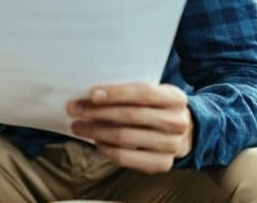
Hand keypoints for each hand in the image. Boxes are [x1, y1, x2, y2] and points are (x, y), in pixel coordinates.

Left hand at [66, 82, 193, 173]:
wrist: (183, 134)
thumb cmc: (156, 109)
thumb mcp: (152, 95)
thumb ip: (129, 92)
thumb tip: (89, 94)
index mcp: (175, 98)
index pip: (143, 93)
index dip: (116, 93)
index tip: (91, 94)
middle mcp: (177, 122)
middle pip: (130, 116)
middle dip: (97, 112)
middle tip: (74, 109)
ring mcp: (171, 145)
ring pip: (125, 137)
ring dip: (96, 131)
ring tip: (78, 126)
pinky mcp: (161, 164)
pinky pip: (126, 157)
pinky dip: (106, 149)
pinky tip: (96, 141)